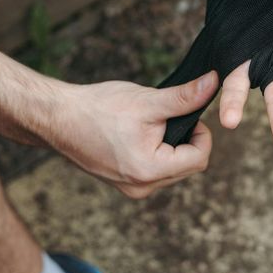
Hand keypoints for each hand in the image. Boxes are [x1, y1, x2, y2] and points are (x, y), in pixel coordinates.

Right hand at [52, 72, 218, 198]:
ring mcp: (131, 188)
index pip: (200, 158)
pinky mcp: (124, 182)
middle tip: (169, 116)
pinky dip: (158, 152)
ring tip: (153, 124)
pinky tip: (142, 133)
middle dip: (188, 140)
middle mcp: (142, 187)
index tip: (188, 113)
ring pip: (174, 169)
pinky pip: (156, 171)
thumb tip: (215, 83)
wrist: (57, 117)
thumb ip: (185, 97)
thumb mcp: (148, 101)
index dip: (202, 133)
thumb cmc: (100, 108)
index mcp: (150, 171)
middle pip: (189, 166)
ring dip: (173, 146)